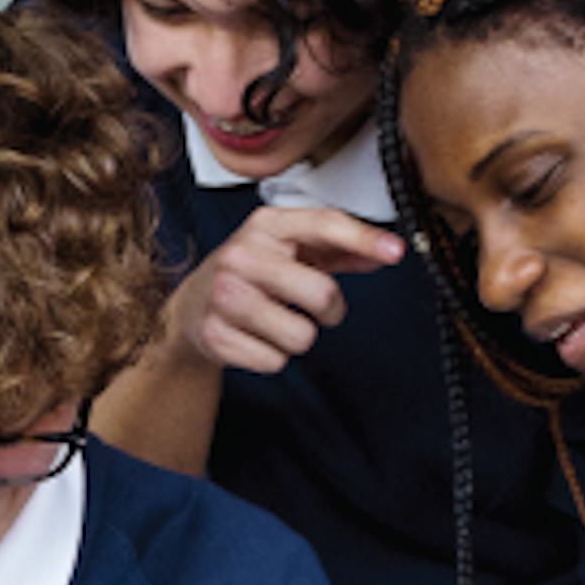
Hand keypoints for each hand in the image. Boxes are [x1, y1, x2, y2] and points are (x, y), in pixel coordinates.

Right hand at [166, 206, 401, 376]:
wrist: (189, 307)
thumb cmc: (250, 274)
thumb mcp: (290, 249)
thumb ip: (339, 249)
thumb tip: (386, 251)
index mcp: (266, 225)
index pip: (324, 224)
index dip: (365, 238)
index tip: (395, 252)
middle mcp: (241, 255)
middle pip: (321, 293)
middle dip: (329, 310)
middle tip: (312, 307)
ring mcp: (225, 296)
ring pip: (301, 336)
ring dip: (299, 336)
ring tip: (279, 321)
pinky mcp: (215, 335)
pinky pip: (275, 361)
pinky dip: (273, 356)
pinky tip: (257, 337)